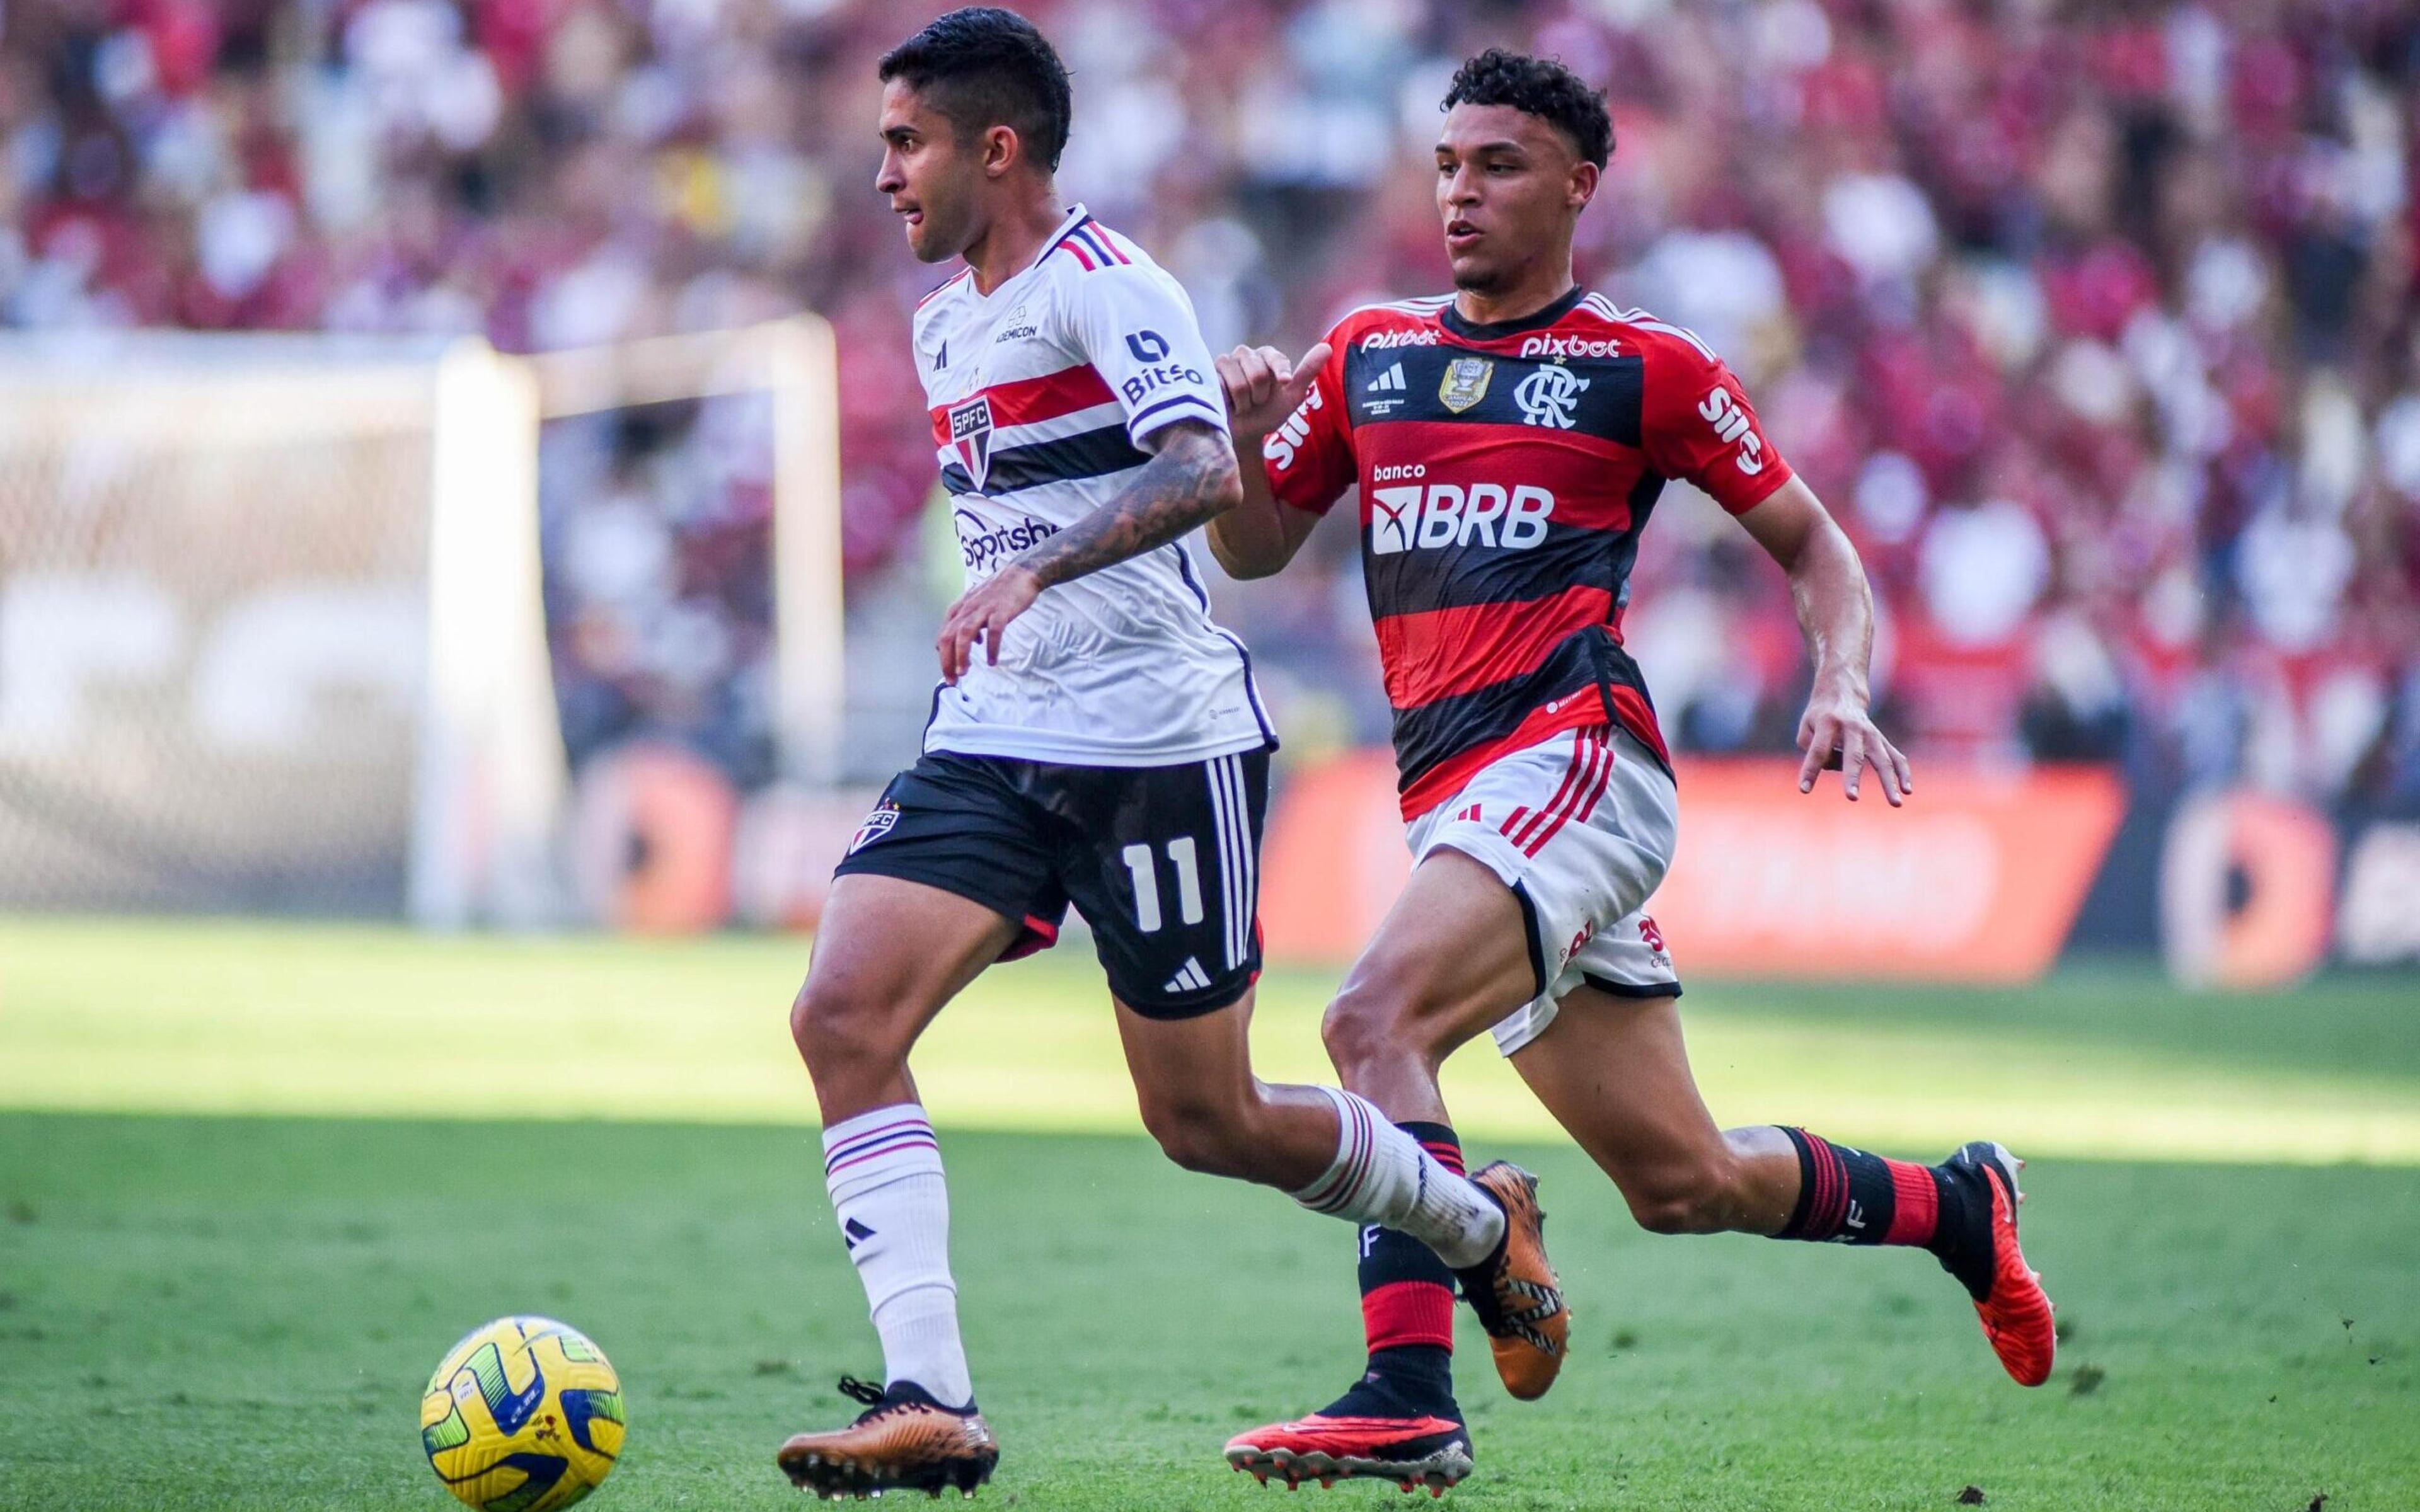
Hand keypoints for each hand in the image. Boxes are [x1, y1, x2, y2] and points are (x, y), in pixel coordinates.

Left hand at [936, 563, 1042, 682]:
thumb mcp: (976, 605)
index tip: (949, 673)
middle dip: (947, 660)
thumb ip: (968, 622)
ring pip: (965, 634)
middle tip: (953, 679)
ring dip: (962, 655)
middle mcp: (967, 608)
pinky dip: (991, 648)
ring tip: (964, 672)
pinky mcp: (1001, 610)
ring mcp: (984, 609)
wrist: (1021, 574)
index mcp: (959, 608)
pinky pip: (993, 632)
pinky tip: (992, 661)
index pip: (943, 635)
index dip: (943, 657)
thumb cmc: (999, 592)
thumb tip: (968, 644)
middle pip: (949, 636)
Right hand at [1216, 341, 1330, 441]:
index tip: (1283, 385)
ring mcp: (1226, 362)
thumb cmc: (1268, 414)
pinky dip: (1229, 402)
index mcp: (1267, 355)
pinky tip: (1226, 403)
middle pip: (1258, 373)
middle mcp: (1246, 354)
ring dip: (1245, 402)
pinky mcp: (1208, 373)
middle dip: (1260, 396)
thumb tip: (1327, 347)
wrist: (1243, 435)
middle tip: (1256, 402)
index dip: (1280, 374)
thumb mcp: (1293, 395)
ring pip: (1240, 383)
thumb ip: (1307, 371)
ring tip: (1242, 405)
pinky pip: (1222, 387)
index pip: (1276, 358)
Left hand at [1795, 684, 1912, 805]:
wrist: (1842, 692)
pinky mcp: (1882, 740)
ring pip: (1882, 760)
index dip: (1811, 770)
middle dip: (1852, 777)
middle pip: (1853, 756)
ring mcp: (1871, 734)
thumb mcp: (1806, 727)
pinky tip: (1907, 791)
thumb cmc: (1819, 716)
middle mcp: (1852, 728)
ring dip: (1889, 782)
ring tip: (1896, 803)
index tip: (1804, 789)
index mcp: (1828, 723)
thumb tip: (1838, 769)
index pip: (1818, 750)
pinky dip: (1903, 774)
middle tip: (1851, 797)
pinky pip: (1896, 757)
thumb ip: (1813, 750)